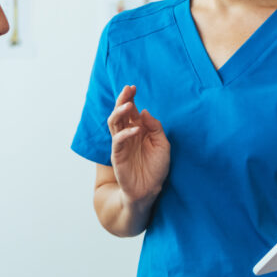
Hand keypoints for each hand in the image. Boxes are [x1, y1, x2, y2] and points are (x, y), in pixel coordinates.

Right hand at [108, 85, 169, 203]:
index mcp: (137, 130)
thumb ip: (155, 127)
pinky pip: (118, 140)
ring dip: (119, 112)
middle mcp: (127, 134)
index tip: (134, 87)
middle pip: (120, 113)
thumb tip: (144, 111)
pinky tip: (136, 129)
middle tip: (128, 89)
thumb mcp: (162, 144)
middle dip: (122, 99)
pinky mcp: (117, 155)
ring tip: (128, 104)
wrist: (149, 189)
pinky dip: (126, 133)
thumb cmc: (156, 168)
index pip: (130, 110)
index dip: (130, 98)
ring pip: (114, 123)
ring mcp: (121, 144)